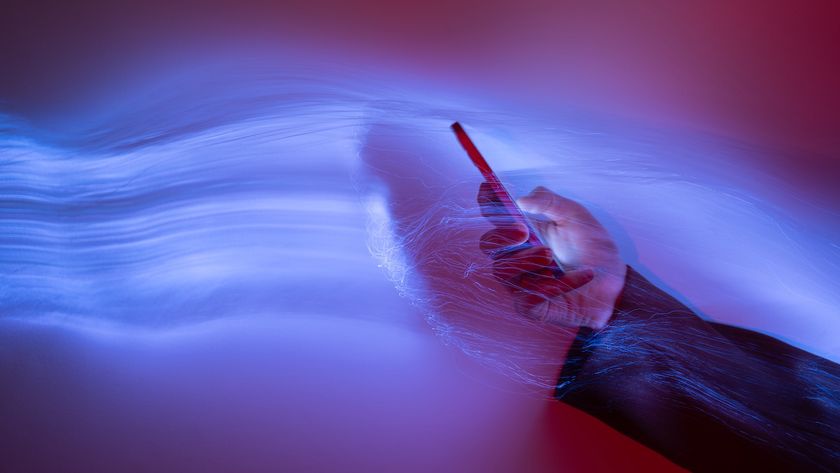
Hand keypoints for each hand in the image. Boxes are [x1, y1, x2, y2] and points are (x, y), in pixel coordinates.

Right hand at [478, 184, 626, 328]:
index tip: (488, 188)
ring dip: (526, 261)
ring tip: (552, 257)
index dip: (487, 202)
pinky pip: (527, 298)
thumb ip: (550, 202)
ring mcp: (521, 282)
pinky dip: (554, 287)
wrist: (616, 283)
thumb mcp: (576, 216)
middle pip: (489, 245)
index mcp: (524, 231)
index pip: (494, 215)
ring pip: (503, 271)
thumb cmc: (593, 248)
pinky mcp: (531, 306)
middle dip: (502, 236)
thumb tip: (521, 200)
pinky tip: (581, 277)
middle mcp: (517, 256)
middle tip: (523, 231)